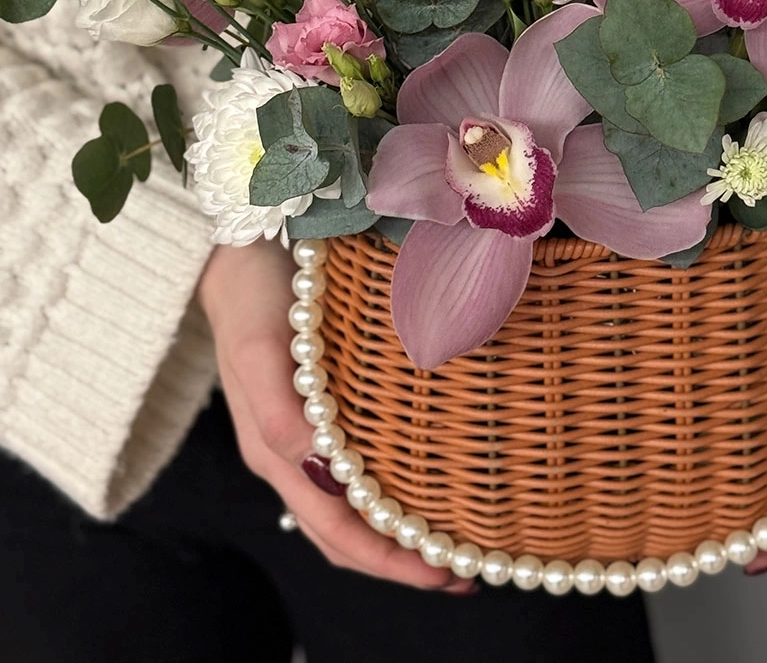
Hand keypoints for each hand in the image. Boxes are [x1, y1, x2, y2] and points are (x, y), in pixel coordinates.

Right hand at [198, 239, 473, 592]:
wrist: (241, 250)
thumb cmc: (252, 297)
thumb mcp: (261, 348)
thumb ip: (280, 412)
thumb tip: (320, 470)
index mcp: (274, 452)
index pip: (335, 530)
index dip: (387, 560)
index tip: (443, 571)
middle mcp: (291, 454)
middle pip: (346, 531)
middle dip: (402, 560)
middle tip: (467, 573)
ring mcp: (304, 433)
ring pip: (353, 506)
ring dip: (400, 531)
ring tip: (457, 541)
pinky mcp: (322, 405)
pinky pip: (357, 466)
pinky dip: (392, 489)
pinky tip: (427, 480)